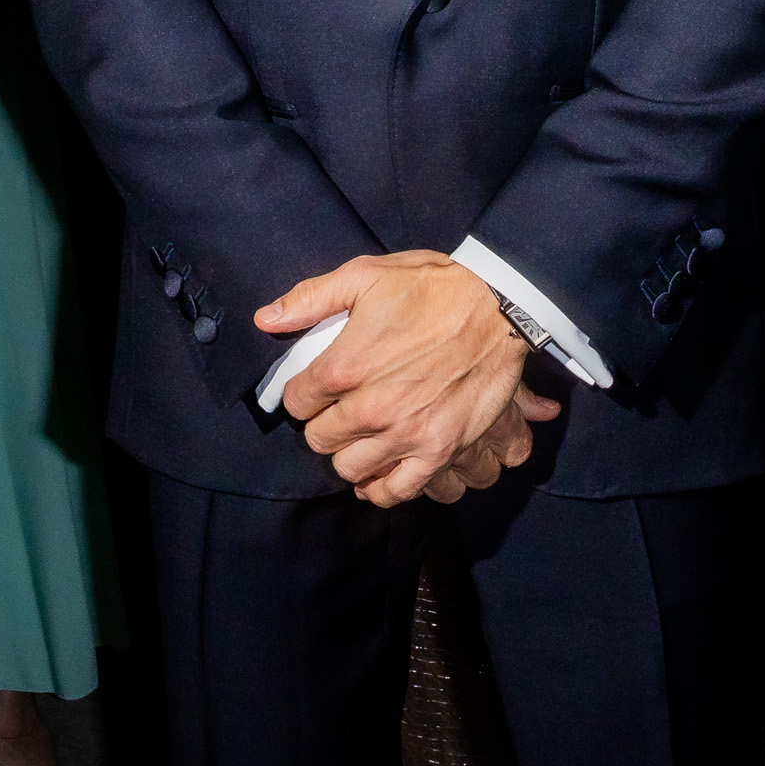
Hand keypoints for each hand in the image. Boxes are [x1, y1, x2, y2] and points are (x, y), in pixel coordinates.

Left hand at [261, 251, 552, 506]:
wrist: (500, 307)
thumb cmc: (433, 287)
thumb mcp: (366, 275)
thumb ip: (311, 299)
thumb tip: (264, 318)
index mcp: (344, 367)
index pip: (296, 401)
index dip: (303, 392)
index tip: (317, 386)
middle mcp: (370, 409)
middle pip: (320, 440)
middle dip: (324, 423)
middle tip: (340, 410)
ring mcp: (406, 434)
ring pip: (351, 468)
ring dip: (350, 454)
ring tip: (361, 437)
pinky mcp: (439, 451)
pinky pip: (397, 490)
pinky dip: (382, 487)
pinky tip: (379, 473)